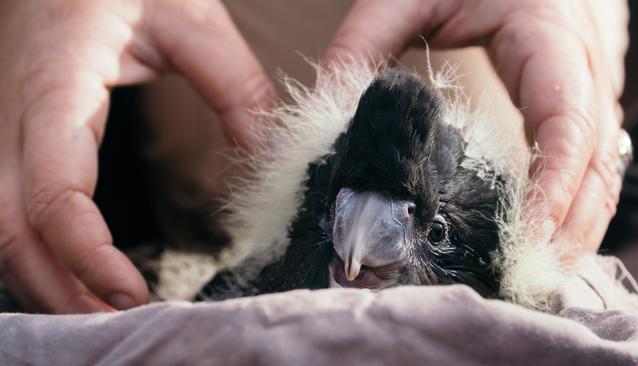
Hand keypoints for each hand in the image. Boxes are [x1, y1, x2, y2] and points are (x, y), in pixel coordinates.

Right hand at [0, 0, 272, 312]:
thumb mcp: (191, 19)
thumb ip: (236, 87)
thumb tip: (269, 158)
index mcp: (55, 86)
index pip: (54, 192)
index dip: (88, 255)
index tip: (135, 293)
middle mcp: (13, 115)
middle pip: (9, 232)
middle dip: (60, 289)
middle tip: (122, 324)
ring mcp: (3, 127)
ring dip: (45, 280)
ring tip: (104, 312)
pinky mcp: (11, 136)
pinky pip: (6, 211)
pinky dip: (37, 254)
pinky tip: (76, 273)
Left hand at [323, 0, 627, 257]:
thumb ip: (362, 43)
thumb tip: (326, 113)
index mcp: (548, 33)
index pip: (566, 120)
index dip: (553, 185)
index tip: (526, 236)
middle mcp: (583, 63)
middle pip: (598, 158)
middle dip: (572, 224)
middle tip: (533, 275)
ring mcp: (591, 80)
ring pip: (605, 165)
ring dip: (580, 223)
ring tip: (542, 269)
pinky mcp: (582, 95)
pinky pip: (594, 157)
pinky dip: (576, 202)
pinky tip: (549, 232)